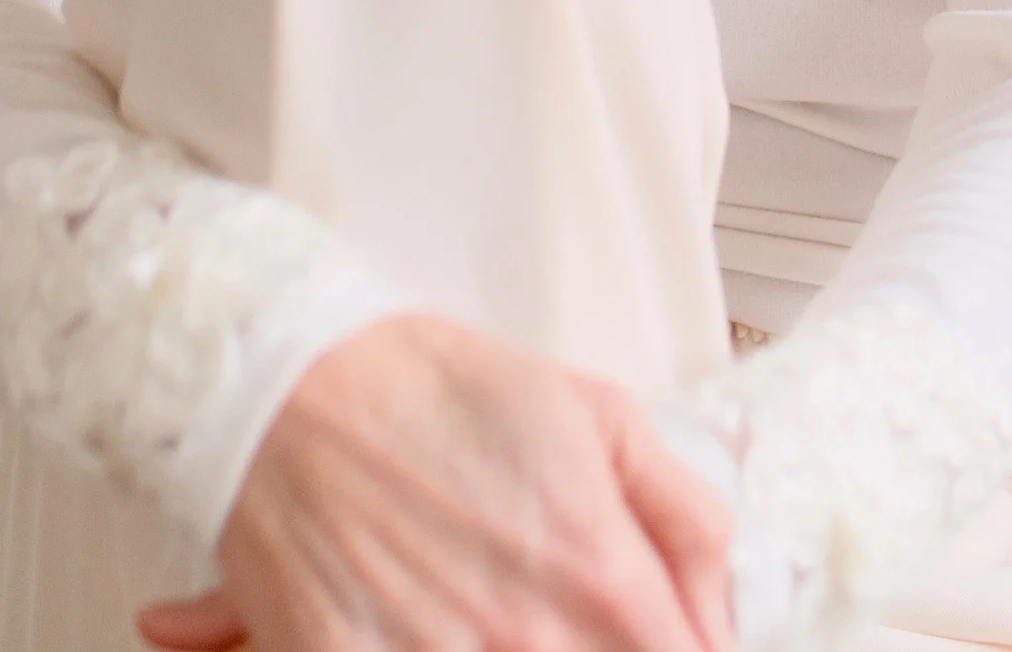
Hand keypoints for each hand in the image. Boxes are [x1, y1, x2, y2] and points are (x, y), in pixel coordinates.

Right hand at [136, 312, 734, 651]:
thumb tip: (720, 617)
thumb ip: (684, 519)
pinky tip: (430, 629)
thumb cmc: (439, 390)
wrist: (291, 386)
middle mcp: (532, 641)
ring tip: (495, 616)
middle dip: (602, 651)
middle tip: (566, 619)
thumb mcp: (594, 413)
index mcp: (601, 578)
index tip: (656, 633)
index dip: (683, 649)